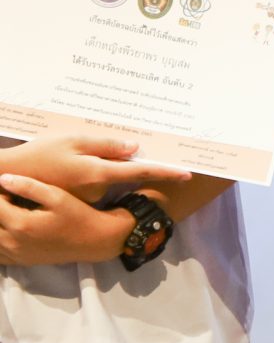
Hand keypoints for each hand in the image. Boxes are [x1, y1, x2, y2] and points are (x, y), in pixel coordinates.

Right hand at [0, 133, 190, 205]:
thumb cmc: (39, 155)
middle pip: (124, 175)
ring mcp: (87, 199)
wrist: (7, 178)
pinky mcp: (77, 202)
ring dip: (104, 168)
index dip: (165, 172)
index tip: (187, 174)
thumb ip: (105, 145)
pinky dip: (91, 176)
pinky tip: (73, 167)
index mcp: (98, 172)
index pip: (140, 172)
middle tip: (126, 148)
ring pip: (107, 180)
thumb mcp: (72, 140)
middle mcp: (97, 189)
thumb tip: (134, 148)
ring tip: (83, 156)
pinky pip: (93, 186)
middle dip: (128, 163)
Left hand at [0, 174, 148, 266]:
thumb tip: (3, 178)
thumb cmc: (79, 215)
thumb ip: (29, 186)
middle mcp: (13, 242)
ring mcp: (15, 254)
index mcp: (21, 224)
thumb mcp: (57, 196)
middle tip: (8, 197)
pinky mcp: (19, 261)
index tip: (4, 185)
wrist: (96, 241)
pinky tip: (8, 228)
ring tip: (9, 211)